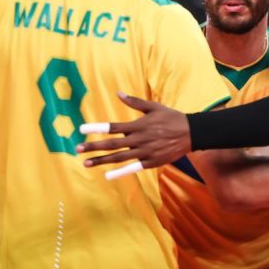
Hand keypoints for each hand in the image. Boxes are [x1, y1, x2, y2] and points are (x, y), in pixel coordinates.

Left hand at [76, 92, 190, 168]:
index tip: (81, 130)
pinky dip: (120, 172)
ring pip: (119, 158)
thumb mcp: (154, 107)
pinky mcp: (151, 162)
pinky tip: (107, 176)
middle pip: (112, 144)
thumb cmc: (171, 117)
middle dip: (93, 147)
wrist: (191, 133)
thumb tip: (118, 93)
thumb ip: (135, 102)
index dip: (96, 128)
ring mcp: (145, 152)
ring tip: (86, 163)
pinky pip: (133, 168)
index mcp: (138, 125)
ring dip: (102, 161)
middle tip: (77, 150)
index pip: (113, 127)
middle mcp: (139, 140)